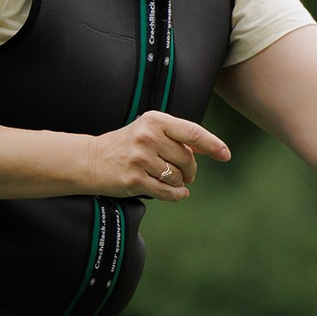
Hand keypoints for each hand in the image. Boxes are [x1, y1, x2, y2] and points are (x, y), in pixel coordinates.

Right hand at [89, 112, 230, 200]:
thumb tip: (213, 147)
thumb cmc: (126, 146)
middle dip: (190, 169)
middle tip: (185, 173)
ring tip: (169, 179)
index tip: (225, 155)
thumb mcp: (150, 131)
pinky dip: (176, 195)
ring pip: (177, 176)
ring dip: (179, 182)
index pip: (191, 132)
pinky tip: (177, 192)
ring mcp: (140, 159)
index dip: (212, 144)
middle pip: (187, 158)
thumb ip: (179, 137)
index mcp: (154, 121)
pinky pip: (167, 192)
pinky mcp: (135, 180)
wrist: (91, 160)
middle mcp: (147, 137)